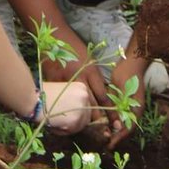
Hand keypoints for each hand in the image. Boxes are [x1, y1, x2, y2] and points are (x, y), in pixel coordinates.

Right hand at [40, 78, 90, 134]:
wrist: (33, 99)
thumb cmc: (43, 94)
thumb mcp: (63, 92)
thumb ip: (72, 101)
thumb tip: (76, 114)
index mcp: (82, 88)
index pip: (86, 106)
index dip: (76, 113)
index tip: (66, 115)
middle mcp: (85, 96)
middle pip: (86, 116)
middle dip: (75, 120)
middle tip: (61, 121)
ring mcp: (82, 108)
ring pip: (80, 125)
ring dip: (70, 127)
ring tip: (56, 123)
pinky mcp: (76, 120)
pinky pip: (72, 131)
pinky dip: (64, 131)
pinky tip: (54, 125)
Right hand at [41, 29, 121, 143]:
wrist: (55, 36)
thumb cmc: (74, 48)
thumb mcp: (89, 61)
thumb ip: (94, 79)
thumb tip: (101, 97)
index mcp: (91, 72)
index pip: (103, 98)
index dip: (110, 112)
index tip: (115, 123)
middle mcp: (80, 79)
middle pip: (92, 105)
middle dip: (99, 120)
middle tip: (104, 132)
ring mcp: (65, 82)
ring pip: (76, 107)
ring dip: (82, 119)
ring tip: (87, 129)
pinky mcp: (53, 83)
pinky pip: (60, 102)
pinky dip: (65, 111)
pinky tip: (67, 118)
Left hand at [105, 54, 146, 150]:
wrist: (130, 63)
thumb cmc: (129, 76)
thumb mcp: (124, 94)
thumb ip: (120, 109)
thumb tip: (116, 126)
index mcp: (137, 111)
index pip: (128, 130)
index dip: (119, 138)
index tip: (109, 144)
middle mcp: (133, 111)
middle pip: (125, 129)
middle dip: (115, 136)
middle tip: (104, 141)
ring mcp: (128, 106)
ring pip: (120, 123)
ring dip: (113, 130)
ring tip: (102, 135)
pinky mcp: (122, 102)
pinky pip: (117, 115)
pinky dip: (111, 120)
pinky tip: (102, 123)